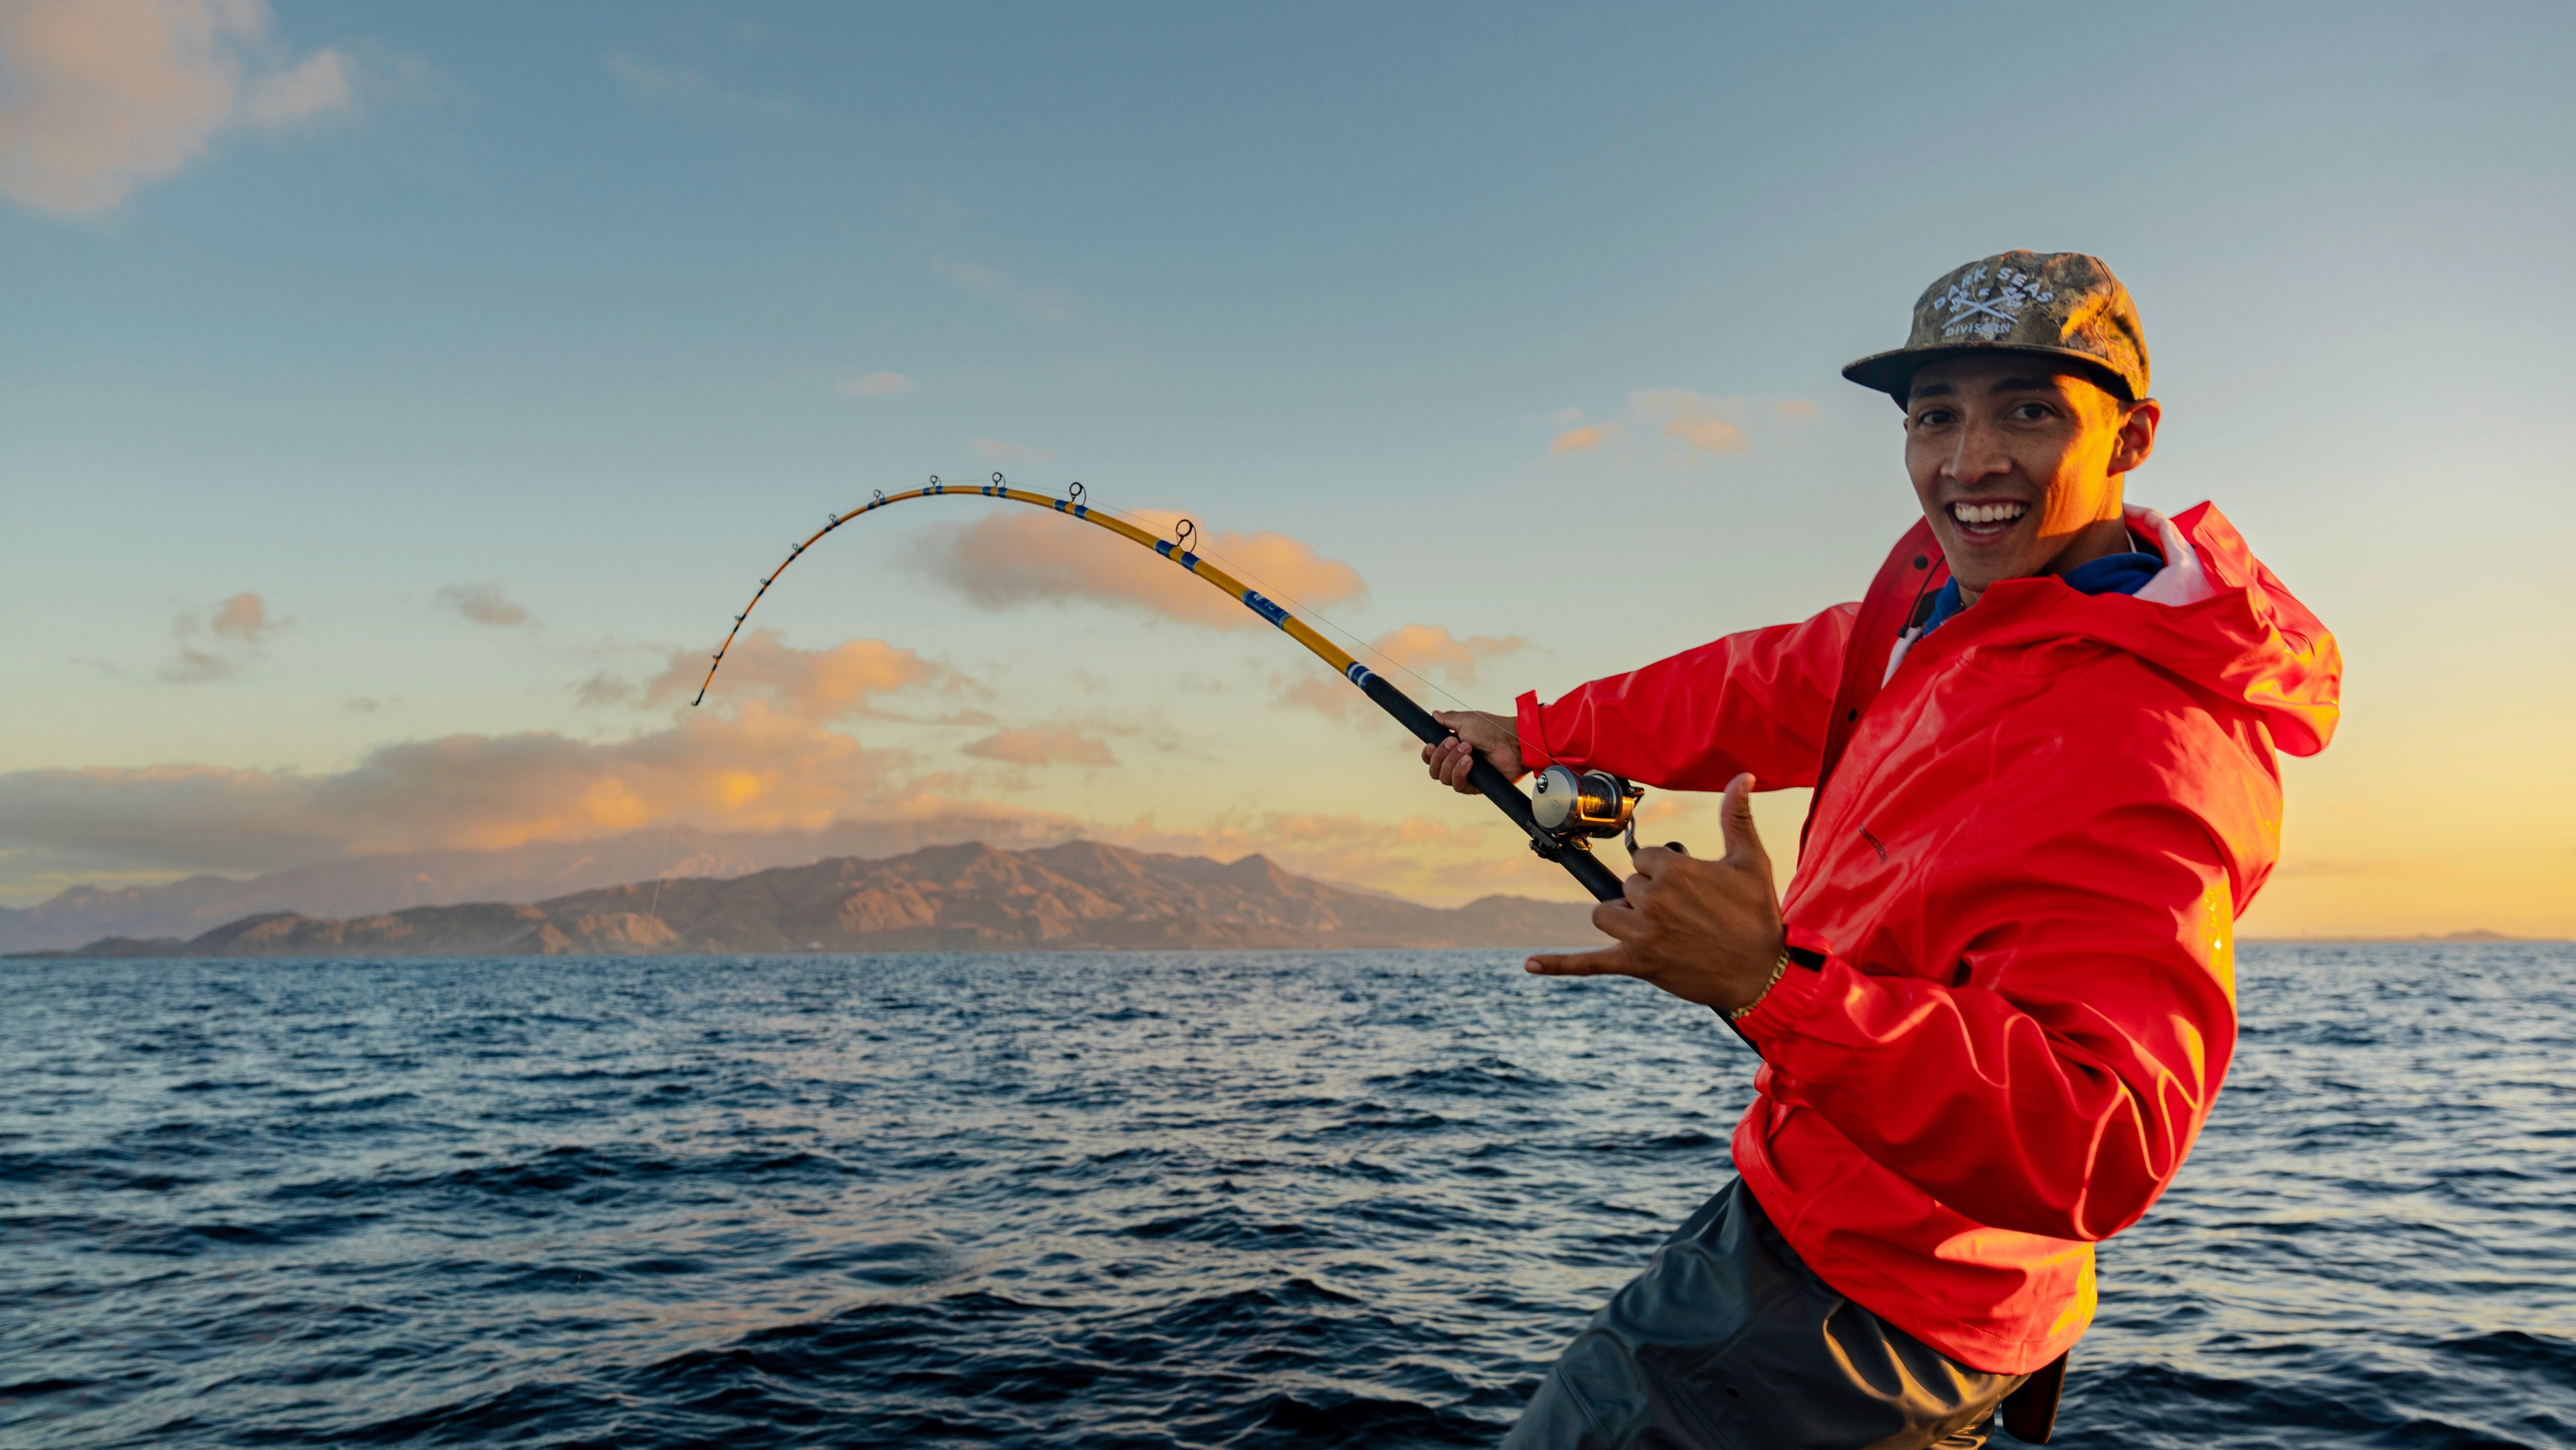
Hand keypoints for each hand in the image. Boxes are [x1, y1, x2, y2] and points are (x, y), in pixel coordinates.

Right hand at [1422, 709, 1523, 792]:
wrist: (1513, 741)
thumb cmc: (1493, 729)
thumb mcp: (1466, 720)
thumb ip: (1448, 719)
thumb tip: (1435, 714)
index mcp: (1454, 748)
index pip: (1431, 758)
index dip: (1428, 754)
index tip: (1431, 744)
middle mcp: (1458, 763)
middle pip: (1434, 769)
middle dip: (1441, 755)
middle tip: (1454, 741)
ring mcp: (1467, 775)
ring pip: (1444, 778)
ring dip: (1452, 761)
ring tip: (1468, 749)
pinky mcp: (1476, 786)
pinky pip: (1459, 785)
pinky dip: (1460, 772)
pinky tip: (1470, 761)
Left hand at [1526, 774, 1786, 1014]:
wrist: (1762, 972)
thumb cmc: (1757, 915)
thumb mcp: (1750, 860)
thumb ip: (1736, 815)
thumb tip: (1741, 775)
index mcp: (1675, 870)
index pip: (1643, 857)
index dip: (1665, 870)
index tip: (1691, 885)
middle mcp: (1652, 899)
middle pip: (1626, 885)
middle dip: (1650, 895)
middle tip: (1687, 912)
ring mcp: (1641, 934)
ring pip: (1604, 912)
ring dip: (1622, 916)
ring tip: (1655, 926)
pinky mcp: (1636, 963)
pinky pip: (1588, 962)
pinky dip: (1559, 964)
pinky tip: (1528, 965)